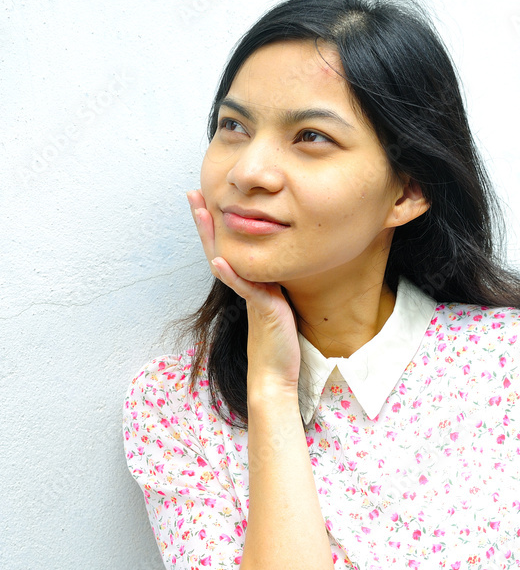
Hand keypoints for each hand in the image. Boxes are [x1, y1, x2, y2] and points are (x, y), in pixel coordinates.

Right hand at [186, 189, 301, 390]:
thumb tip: (275, 264)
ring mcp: (248, 297)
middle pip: (218, 248)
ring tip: (202, 212)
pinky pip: (244, 288)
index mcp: (247, 282)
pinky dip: (231, 274)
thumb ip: (270, 284)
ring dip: (212, 237)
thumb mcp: (275, 303)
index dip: (214, 224)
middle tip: (192, 194)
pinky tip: (220, 260)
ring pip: (226, 262)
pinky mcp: (261, 309)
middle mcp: (243, 286)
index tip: (205, 198)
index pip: (227, 247)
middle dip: (205, 221)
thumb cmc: (278, 342)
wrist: (275, 374)